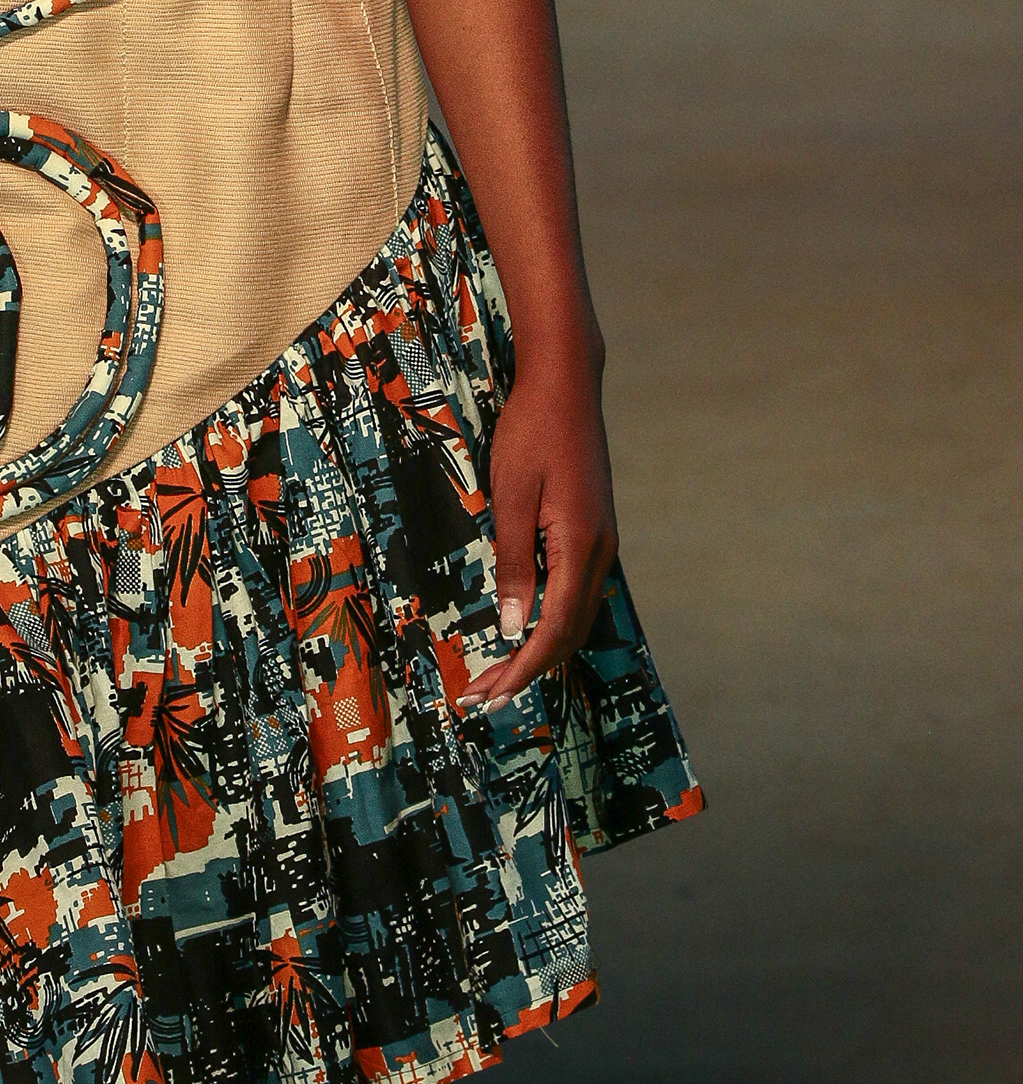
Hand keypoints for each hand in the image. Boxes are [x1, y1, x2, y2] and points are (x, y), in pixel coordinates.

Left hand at [457, 352, 617, 712]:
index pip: (553, 631)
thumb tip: (513, 627)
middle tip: (481, 698)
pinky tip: (524, 627)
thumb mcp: (512, 497)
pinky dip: (549, 622)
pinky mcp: (592, 531)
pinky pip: (575, 593)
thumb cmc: (532, 433)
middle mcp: (600, 553)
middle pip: (568, 634)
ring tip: (497, 674)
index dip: (521, 670)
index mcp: (581, 547)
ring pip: (574, 617)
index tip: (488, 697)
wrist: (566, 385)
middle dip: (526, 672)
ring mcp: (601, 542)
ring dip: (537, 650)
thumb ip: (515, 563)